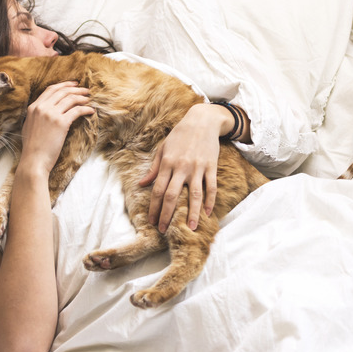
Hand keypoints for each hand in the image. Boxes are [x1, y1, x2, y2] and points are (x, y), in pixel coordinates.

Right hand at [18, 81, 92, 175]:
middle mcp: (42, 108)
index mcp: (33, 107)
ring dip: (82, 97)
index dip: (64, 85)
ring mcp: (51, 114)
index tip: (73, 84)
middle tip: (85, 90)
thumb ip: (37, 115)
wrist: (34, 160)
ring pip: (70, 99)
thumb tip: (47, 110)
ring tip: (89, 99)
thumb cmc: (33, 148)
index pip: (50, 89)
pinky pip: (77, 111)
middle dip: (75, 89)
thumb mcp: (30, 126)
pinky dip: (85, 109)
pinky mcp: (61, 123)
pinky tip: (90, 111)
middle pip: (62, 91)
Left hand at [139, 104, 226, 231]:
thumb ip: (153, 168)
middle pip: (173, 196)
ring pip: (194, 195)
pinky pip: (211, 187)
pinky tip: (207, 213)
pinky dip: (210, 201)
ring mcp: (197, 168)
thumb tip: (141, 184)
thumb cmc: (179, 135)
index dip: (154, 208)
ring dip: (192, 213)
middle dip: (167, 215)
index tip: (153, 221)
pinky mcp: (211, 166)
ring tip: (190, 229)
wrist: (202, 121)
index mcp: (167, 164)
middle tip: (164, 230)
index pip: (158, 190)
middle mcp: (181, 167)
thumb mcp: (163, 149)